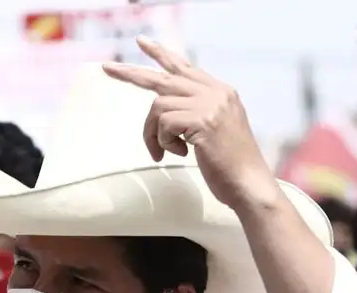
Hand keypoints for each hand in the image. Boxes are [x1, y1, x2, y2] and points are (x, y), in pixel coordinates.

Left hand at [101, 36, 277, 207]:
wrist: (250, 185)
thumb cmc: (231, 166)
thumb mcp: (216, 129)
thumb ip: (197, 111)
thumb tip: (164, 106)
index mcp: (221, 92)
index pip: (185, 67)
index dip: (161, 54)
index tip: (141, 43)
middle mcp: (216, 93)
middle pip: (163, 78)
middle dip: (132, 74)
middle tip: (107, 68)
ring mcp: (210, 105)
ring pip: (158, 106)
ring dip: (153, 133)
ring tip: (163, 152)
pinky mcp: (202, 120)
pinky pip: (163, 123)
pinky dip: (162, 142)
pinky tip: (178, 154)